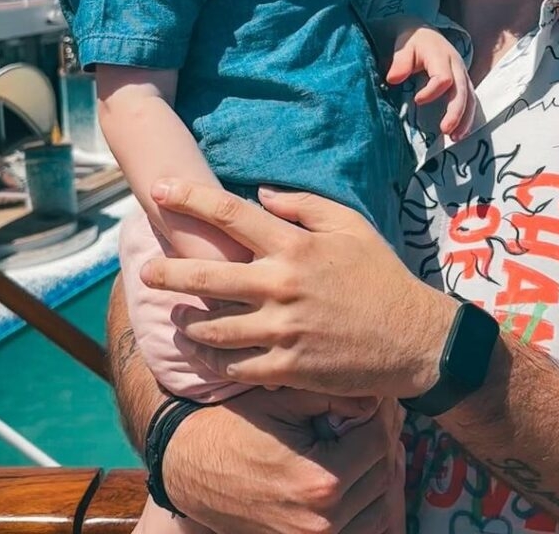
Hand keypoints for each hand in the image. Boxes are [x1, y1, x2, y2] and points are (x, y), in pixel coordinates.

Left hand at [143, 181, 457, 396]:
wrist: (414, 338)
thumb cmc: (381, 276)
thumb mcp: (351, 226)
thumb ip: (304, 206)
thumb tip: (261, 195)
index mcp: (294, 246)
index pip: (229, 215)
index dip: (188, 200)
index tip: (158, 190)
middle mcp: (280, 285)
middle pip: (205, 275)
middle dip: (166, 272)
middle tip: (144, 273)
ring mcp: (281, 330)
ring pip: (212, 327)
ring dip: (186, 323)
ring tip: (174, 318)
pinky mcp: (287, 368)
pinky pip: (235, 366)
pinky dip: (214, 360)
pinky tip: (203, 354)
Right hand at [166, 387, 405, 533]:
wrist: (192, 469)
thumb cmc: (235, 427)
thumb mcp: (282, 400)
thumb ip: (331, 394)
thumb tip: (376, 395)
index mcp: (320, 481)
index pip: (379, 440)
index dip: (383, 412)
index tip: (379, 395)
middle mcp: (323, 521)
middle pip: (384, 473)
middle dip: (384, 438)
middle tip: (381, 412)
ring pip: (381, 506)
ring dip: (382, 471)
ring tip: (371, 441)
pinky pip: (364, 530)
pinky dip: (370, 504)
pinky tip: (362, 475)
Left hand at [386, 25, 475, 140]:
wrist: (426, 35)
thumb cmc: (414, 43)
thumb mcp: (404, 47)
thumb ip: (400, 62)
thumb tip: (393, 79)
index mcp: (442, 56)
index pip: (443, 78)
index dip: (432, 92)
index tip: (417, 100)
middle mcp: (457, 66)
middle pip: (462, 91)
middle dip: (456, 112)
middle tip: (445, 130)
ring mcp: (463, 76)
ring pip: (470, 99)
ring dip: (464, 120)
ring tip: (454, 138)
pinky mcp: (464, 84)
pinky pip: (470, 102)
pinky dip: (466, 119)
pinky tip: (459, 133)